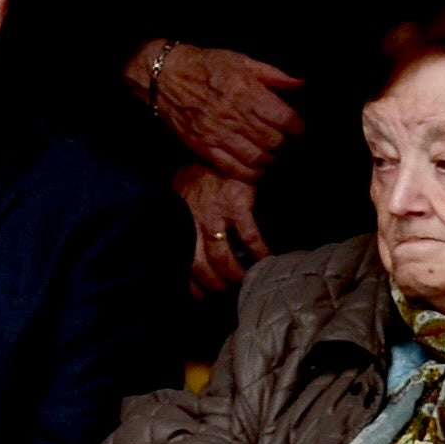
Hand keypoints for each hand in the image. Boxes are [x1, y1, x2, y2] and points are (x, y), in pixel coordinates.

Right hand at [138, 41, 302, 177]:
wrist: (163, 76)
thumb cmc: (203, 66)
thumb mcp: (240, 60)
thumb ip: (272, 74)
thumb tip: (300, 83)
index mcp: (245, 91)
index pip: (284, 118)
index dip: (297, 126)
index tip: (296, 126)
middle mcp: (233, 114)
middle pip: (273, 140)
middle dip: (283, 142)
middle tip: (281, 138)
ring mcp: (217, 132)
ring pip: (257, 157)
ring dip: (269, 158)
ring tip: (269, 153)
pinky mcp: (203, 146)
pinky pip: (233, 168)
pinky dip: (249, 173)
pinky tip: (254, 167)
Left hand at [177, 162, 270, 296]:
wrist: (220, 148)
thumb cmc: (199, 173)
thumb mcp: (179, 195)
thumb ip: (181, 218)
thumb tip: (183, 242)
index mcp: (177, 219)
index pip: (177, 258)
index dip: (188, 282)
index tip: (199, 295)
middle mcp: (192, 219)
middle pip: (198, 265)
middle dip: (213, 284)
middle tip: (226, 292)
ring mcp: (215, 213)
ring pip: (222, 257)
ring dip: (235, 275)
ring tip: (245, 282)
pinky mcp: (238, 204)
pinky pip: (250, 238)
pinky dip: (259, 253)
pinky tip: (267, 261)